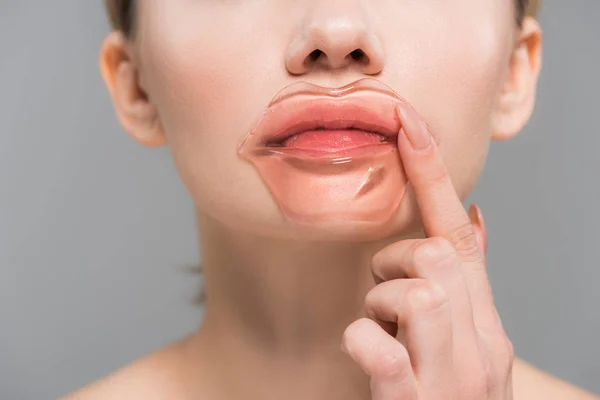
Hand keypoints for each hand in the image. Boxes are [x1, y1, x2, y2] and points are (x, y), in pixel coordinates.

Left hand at [341, 101, 512, 398]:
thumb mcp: (460, 344)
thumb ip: (464, 288)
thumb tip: (468, 218)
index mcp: (484, 327)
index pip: (460, 238)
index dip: (433, 177)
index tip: (409, 124)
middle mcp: (480, 346)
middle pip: (439, 255)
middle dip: (396, 261)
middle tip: (383, 294)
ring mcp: (452, 378)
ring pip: (417, 290)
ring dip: (381, 300)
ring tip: (380, 331)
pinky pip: (383, 350)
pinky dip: (364, 341)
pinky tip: (366, 355)